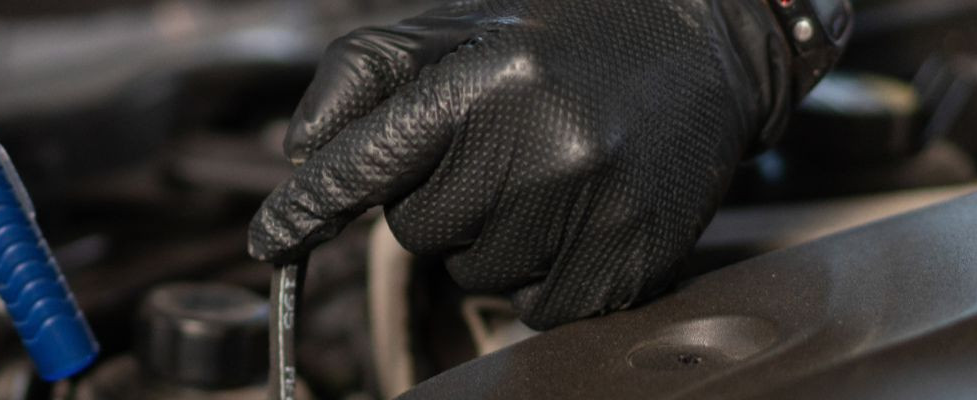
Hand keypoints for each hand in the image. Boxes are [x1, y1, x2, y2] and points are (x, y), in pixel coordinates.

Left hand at [250, 0, 844, 328]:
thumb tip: (302, 156)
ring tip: (546, 173)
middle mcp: (540, 145)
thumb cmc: (561, 34)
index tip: (269, 241)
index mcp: (487, 79)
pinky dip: (542, 274)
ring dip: (491, 237)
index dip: (309, 207)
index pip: (368, 162)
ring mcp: (591, 209)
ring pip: (474, 273)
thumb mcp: (456, 27)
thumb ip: (363, 78)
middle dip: (438, 198)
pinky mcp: (630, 261)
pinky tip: (577, 213)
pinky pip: (535, 307)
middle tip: (497, 149)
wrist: (706, 43)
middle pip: (416, 231)